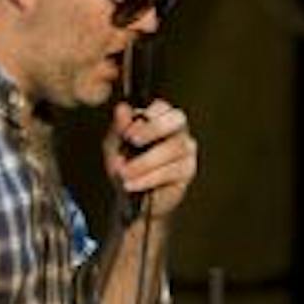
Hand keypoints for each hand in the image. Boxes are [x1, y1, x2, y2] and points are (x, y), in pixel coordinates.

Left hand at [105, 98, 197, 221]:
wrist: (132, 196)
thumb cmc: (126, 164)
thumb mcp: (115, 144)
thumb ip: (119, 127)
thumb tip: (122, 109)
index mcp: (159, 118)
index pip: (162, 107)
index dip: (147, 115)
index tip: (129, 131)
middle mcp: (177, 130)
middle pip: (177, 119)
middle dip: (153, 129)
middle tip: (133, 141)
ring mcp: (186, 149)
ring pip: (174, 148)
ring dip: (145, 162)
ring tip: (125, 173)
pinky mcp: (188, 170)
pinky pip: (171, 171)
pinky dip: (149, 178)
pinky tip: (134, 183)